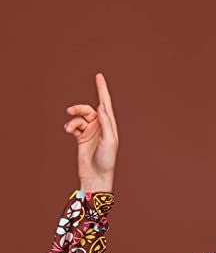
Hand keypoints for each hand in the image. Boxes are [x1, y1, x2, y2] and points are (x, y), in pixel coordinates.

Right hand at [63, 72, 118, 191]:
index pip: (106, 104)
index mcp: (110, 126)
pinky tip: (69, 131)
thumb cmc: (106, 160)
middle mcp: (101, 126)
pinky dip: (70, 126)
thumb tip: (101, 107)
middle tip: (71, 111)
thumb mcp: (109, 141)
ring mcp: (91, 131)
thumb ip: (106, 123)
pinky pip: (73, 125)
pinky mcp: (81, 137)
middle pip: (88, 109)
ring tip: (70, 127)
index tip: (99, 76)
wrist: (96, 175)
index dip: (102, 90)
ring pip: (79, 117)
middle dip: (79, 109)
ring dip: (73, 119)